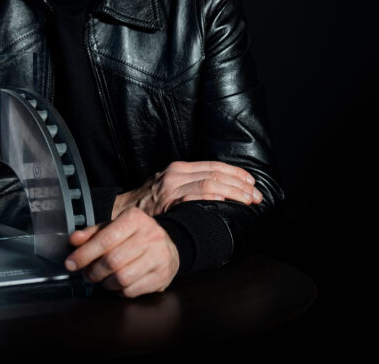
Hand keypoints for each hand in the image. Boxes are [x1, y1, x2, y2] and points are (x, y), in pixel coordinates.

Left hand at [65, 207, 179, 297]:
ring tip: (103, 279)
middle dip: (94, 272)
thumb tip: (73, 240)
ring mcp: (159, 256)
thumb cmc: (134, 237)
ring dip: (106, 283)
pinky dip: (119, 291)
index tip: (70, 264)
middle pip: (113, 261)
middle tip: (88, 274)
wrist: (168, 246)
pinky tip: (118, 284)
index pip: (105, 239)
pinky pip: (132, 290)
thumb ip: (93, 233)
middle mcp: (150, 235)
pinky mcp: (162, 275)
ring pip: (122, 278)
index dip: (84, 254)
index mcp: (135, 219)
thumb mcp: (114, 228)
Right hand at [112, 160, 262, 217]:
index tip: (252, 182)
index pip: (214, 166)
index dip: (236, 173)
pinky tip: (222, 201)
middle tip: (256, 196)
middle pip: (216, 174)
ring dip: (233, 192)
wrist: (121, 212)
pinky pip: (192, 197)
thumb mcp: (168, 185)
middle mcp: (176, 173)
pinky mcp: (166, 201)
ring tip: (248, 200)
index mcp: (180, 168)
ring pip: (209, 183)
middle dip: (240, 184)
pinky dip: (209, 197)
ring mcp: (171, 186)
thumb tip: (218, 190)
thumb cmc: (147, 203)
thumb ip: (189, 184)